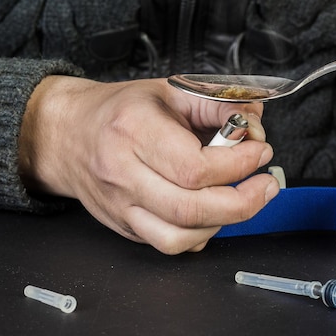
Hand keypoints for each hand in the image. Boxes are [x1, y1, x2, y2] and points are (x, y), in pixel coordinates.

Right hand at [18, 76, 279, 253]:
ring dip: (225, 222)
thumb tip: (254, 124)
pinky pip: (167, 245)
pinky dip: (200, 235)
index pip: (194, 167)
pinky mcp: (123, 226)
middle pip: (191, 209)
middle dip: (243, 202)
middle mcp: (123, 172)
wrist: (69, 132)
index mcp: (134, 130)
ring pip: (179, 236)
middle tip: (266, 184)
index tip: (260, 151)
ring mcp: (120, 205)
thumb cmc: (121, 110)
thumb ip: (218, 104)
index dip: (238, 164)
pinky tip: (214, 213)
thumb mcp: (172, 90)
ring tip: (244, 198)